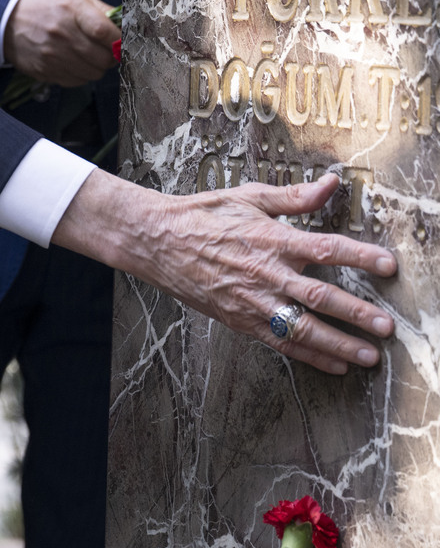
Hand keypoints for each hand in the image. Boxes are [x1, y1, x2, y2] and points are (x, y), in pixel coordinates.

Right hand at [3, 0, 117, 85]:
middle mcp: (61, 34)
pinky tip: (76, 62)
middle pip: (103, 58)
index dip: (119, 40)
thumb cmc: (48, 6)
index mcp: (71, 9)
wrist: (9, 19)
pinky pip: (77, 81)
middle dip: (111, 56)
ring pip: (93, 73)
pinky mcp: (45, 71)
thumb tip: (126, 25)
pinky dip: (82, 74)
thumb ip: (103, 10)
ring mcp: (52, 55)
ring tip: (90, 54)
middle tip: (107, 49)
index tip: (123, 41)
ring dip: (97, 67)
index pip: (103, 31)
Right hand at [53, 171, 396, 374]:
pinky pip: (281, 343)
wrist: (159, 241)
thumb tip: (330, 183)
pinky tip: (334, 364)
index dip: (360, 256)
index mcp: (272, 239)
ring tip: (368, 356)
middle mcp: (267, 273)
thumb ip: (294, 197)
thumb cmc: (204, 215)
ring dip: (339, 344)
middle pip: (321, 296)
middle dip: (357, 313)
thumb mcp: (250, 197)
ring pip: (303, 327)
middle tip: (386, 326)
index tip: (387, 265)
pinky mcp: (241, 321)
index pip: (326, 248)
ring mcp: (254, 301)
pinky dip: (310, 356)